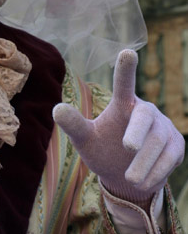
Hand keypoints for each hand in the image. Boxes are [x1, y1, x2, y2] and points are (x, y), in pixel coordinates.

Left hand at [53, 49, 184, 207]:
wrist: (126, 179)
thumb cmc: (103, 149)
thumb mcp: (85, 139)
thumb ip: (74, 124)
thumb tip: (56, 109)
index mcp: (123, 103)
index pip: (124, 83)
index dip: (126, 69)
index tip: (127, 52)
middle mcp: (145, 111)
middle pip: (145, 117)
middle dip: (137, 132)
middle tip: (128, 147)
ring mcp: (164, 128)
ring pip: (158, 141)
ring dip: (144, 162)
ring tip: (130, 178)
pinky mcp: (176, 145)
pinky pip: (170, 157)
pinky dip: (157, 171)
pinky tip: (144, 181)